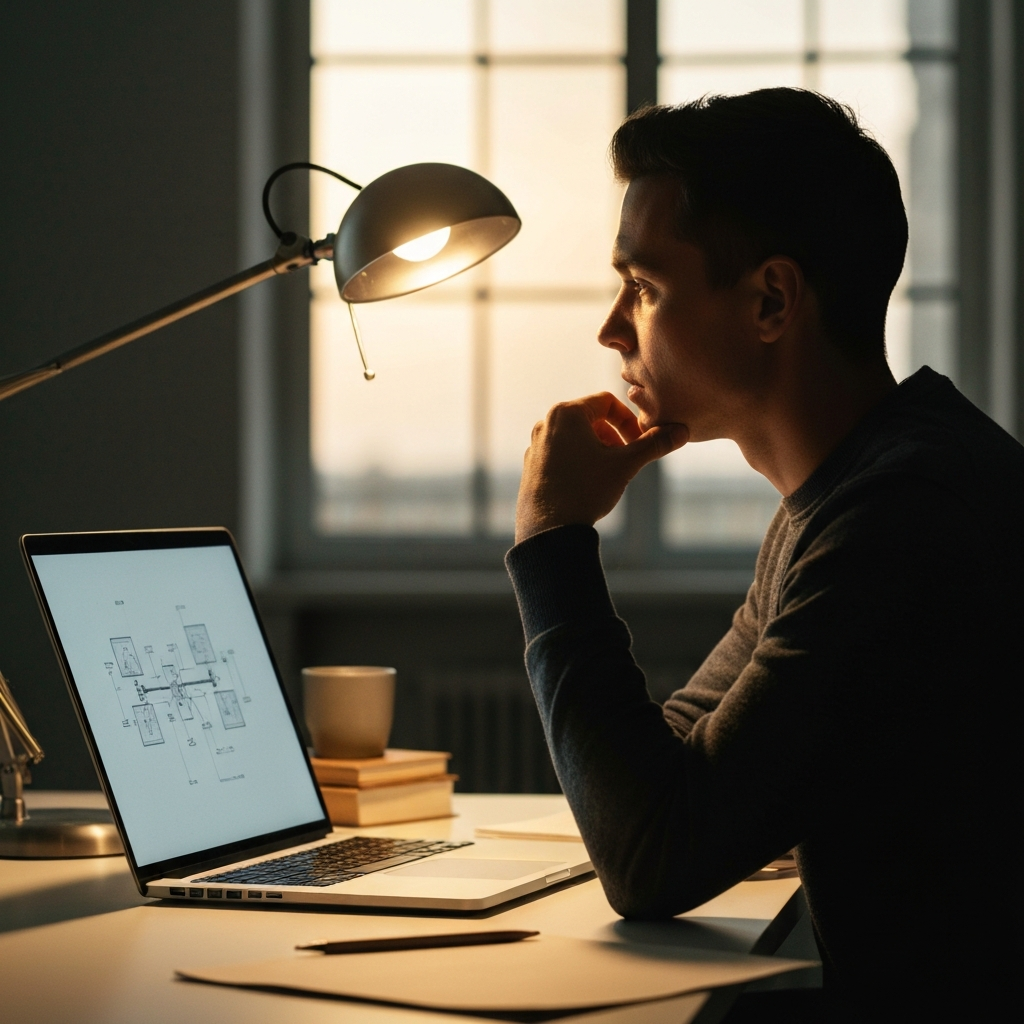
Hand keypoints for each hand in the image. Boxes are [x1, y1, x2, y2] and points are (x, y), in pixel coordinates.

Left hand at [515, 392, 687, 543]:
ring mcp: (536, 445)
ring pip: (575, 437)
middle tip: (624, 459)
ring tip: (606, 473)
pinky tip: (586, 485)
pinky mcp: (531, 465)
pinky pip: (560, 454)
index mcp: (567, 413)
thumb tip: (682, 431)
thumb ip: (653, 444)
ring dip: (597, 449)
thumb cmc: (586, 490)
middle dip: (613, 435)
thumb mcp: (625, 465)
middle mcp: (546, 423)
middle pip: (590, 418)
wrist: (549, 530)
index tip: (638, 442)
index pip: (607, 402)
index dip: (628, 420)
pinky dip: (578, 461)